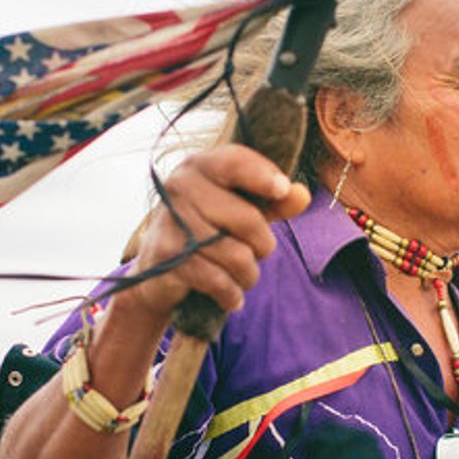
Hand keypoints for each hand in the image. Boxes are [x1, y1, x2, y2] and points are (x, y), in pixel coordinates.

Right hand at [119, 144, 309, 321]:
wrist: (157, 271)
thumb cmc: (207, 231)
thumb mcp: (242, 210)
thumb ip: (274, 202)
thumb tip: (301, 195)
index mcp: (199, 166)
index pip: (234, 162)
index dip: (261, 174)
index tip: (282, 190)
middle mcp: (180, 187)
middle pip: (246, 219)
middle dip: (263, 245)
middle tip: (259, 253)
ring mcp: (170, 221)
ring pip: (236, 255)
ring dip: (248, 275)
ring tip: (243, 277)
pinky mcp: (166, 256)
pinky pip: (217, 280)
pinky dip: (231, 294)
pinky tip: (232, 297)